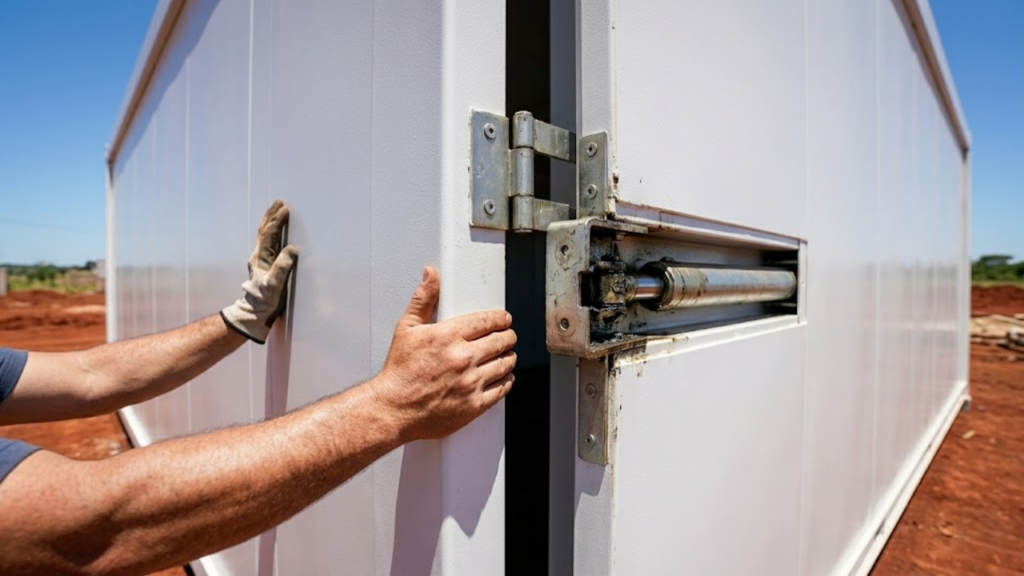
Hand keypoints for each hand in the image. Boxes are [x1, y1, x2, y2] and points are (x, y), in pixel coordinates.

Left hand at [221, 199, 299, 343]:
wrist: (254, 313)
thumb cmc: (264, 301)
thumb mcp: (273, 286)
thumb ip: (281, 267)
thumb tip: (291, 249)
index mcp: (260, 258)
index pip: (268, 235)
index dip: (276, 221)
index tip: (285, 209)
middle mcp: (258, 256)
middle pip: (264, 230)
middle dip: (271, 215)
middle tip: (279, 201)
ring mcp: (260, 260)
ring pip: (265, 235)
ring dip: (271, 221)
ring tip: (278, 209)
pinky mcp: (265, 264)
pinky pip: (269, 243)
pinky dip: (273, 232)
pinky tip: (277, 231)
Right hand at [371, 267, 516, 440]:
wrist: (393, 409)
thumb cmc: (399, 371)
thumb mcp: (406, 328)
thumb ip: (423, 299)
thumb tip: (431, 275)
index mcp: (448, 336)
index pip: (487, 320)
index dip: (500, 318)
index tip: (504, 319)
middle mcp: (463, 358)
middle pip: (501, 341)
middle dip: (508, 336)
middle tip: (507, 336)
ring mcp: (470, 382)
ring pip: (505, 364)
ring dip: (509, 357)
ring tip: (506, 355)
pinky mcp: (474, 405)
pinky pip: (502, 389)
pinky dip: (506, 381)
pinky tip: (503, 377)